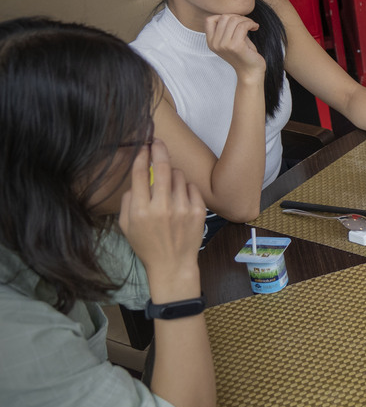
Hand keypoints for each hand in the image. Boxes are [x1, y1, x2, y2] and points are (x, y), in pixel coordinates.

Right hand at [118, 141, 206, 293]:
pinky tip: (181, 199)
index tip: (143, 146)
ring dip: (173, 175)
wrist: (172, 264)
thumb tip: (136, 180)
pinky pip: (192, 187)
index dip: (141, 156)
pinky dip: (186, 188)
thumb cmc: (147, 245)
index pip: (140, 174)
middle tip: (158, 142)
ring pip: (179, 176)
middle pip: (163, 167)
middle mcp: (162, 207)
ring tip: (169, 189)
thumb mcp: (126, 226)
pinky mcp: (198, 211)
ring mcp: (182, 208)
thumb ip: (128, 201)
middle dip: (159, 150)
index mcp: (141, 210)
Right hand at [204, 14, 264, 78]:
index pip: (209, 20)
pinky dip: (251, 23)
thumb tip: (232, 13)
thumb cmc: (244, 54)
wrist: (251, 71)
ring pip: (234, 20)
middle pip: (224, 17)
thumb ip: (228, 28)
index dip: (223, 16)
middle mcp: (215, 43)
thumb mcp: (231, 40)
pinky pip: (243, 26)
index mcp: (211, 42)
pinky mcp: (236, 46)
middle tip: (247, 23)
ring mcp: (224, 45)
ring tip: (252, 25)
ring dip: (246, 20)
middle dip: (238, 17)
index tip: (235, 21)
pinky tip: (255, 27)